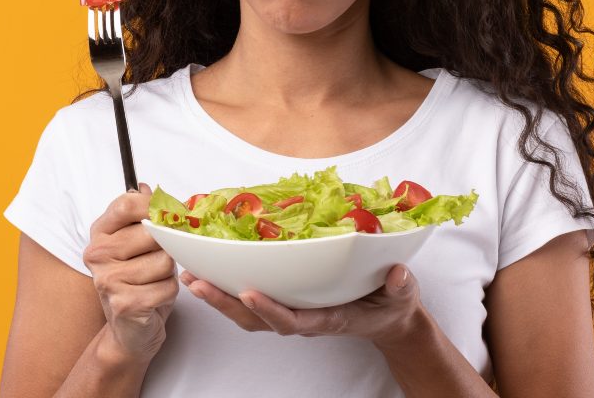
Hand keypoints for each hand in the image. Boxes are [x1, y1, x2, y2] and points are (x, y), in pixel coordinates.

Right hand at [83, 183, 178, 361]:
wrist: (129, 330)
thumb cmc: (138, 282)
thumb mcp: (137, 244)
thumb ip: (143, 215)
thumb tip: (148, 188)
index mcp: (100, 233)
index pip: (127, 204)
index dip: (154, 207)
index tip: (167, 216)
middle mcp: (98, 254)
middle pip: (153, 232)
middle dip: (167, 246)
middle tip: (158, 259)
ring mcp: (108, 280)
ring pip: (164, 260)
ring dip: (169, 273)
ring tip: (155, 280)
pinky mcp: (124, 303)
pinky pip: (167, 287)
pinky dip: (169, 293)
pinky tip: (155, 298)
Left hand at [180, 263, 423, 344]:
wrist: (388, 317)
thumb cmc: (391, 303)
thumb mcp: (402, 295)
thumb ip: (400, 286)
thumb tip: (398, 274)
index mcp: (328, 319)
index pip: (293, 320)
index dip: (269, 310)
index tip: (248, 294)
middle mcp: (304, 318)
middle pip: (256, 319)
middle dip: (225, 304)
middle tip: (198, 283)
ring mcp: (293, 312)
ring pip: (247, 313)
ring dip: (218, 297)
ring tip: (191, 278)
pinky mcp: (288, 301)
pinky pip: (252, 301)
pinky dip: (228, 289)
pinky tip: (209, 272)